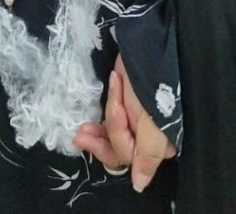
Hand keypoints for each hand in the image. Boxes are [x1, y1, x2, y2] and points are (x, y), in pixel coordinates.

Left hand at [72, 54, 175, 192]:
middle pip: (117, 150)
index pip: (126, 155)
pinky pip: (112, 117)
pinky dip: (106, 109)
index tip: (92, 131)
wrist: (149, 50)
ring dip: (97, 129)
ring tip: (82, 127)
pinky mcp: (126, 103)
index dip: (109, 142)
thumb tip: (139, 185)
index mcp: (156, 145)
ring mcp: (135, 120)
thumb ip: (147, 155)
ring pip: (111, 135)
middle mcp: (146, 136)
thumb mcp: (152, 123)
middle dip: (98, 142)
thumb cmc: (152, 87)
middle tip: (78, 135)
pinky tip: (106, 96)